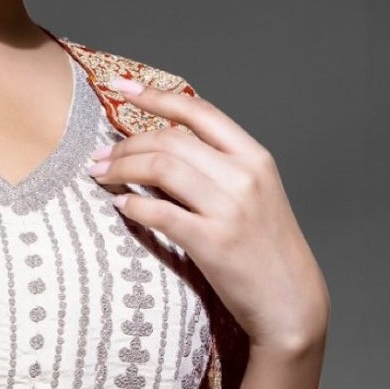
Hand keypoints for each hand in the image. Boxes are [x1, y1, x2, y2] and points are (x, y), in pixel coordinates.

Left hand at [86, 74, 328, 352]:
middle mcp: (244, 176)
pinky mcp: (214, 242)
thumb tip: (162, 147)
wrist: (290, 300)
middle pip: (171, 139)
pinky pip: (161, 212)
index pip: (198, 113)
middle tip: (99, 156)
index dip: (155, 96)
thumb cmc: (265, 249)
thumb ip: (218, 168)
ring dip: (122, 168)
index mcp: (255, 157)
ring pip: (162, 168)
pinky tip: (121, 206)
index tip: (120, 88)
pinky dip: (134, 205)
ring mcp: (230, 208)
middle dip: (126, 143)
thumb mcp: (253, 195)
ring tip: (101, 175)